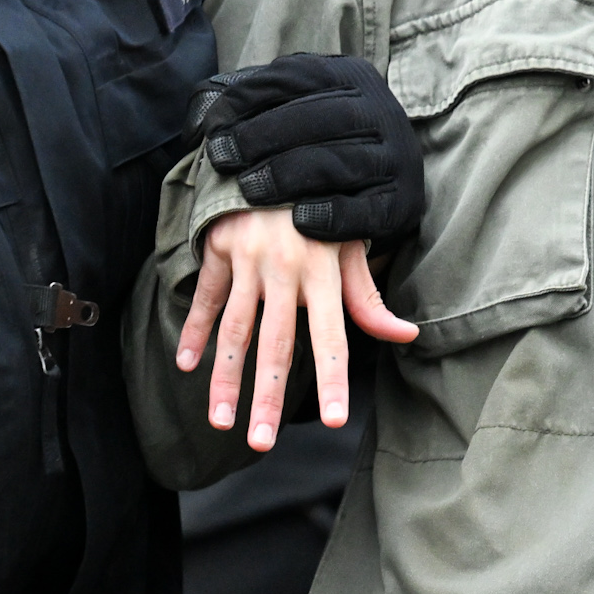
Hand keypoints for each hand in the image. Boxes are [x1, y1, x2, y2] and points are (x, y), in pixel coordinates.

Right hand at [176, 209, 416, 451]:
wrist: (283, 150)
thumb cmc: (325, 205)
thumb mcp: (353, 242)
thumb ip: (368, 296)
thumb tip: (406, 334)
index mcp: (324, 270)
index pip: (333, 335)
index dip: (335, 378)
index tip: (335, 420)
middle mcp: (286, 267)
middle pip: (276, 343)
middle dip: (269, 397)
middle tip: (261, 444)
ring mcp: (249, 257)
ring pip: (236, 328)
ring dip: (226, 378)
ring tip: (221, 421)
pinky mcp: (220, 247)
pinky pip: (206, 297)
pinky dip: (195, 330)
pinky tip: (186, 364)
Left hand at [187, 53, 424, 242]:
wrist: (384, 179)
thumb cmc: (322, 142)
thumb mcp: (295, 107)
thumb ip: (253, 101)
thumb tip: (202, 113)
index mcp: (350, 77)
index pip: (297, 78)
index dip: (250, 100)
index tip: (213, 129)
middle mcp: (379, 111)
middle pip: (320, 118)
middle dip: (264, 137)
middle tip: (224, 158)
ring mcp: (395, 157)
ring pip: (340, 162)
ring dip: (288, 176)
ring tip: (248, 190)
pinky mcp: (403, 201)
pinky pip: (366, 210)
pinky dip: (331, 215)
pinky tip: (298, 221)